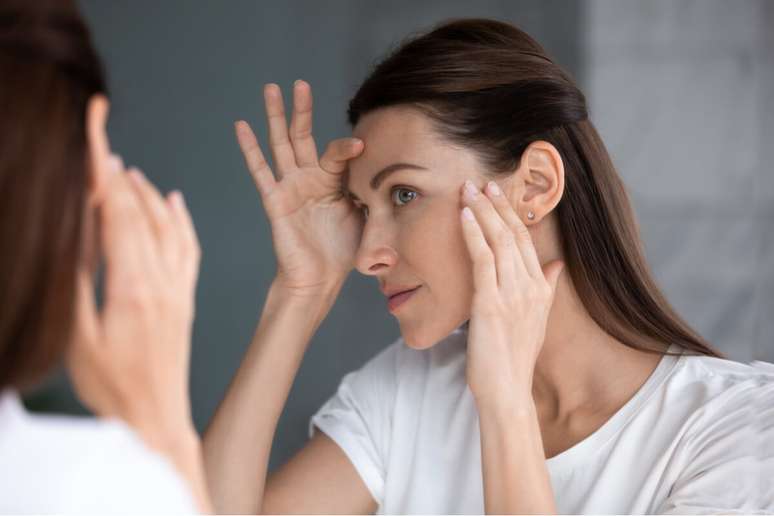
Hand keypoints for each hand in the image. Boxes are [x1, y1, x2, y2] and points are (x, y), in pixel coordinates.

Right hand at [69, 155, 200, 446]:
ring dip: (148, 195)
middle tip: (103, 146)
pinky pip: (189, 250)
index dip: (104, 175)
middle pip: (141, 215)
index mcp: (132, 288)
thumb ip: (77, 286)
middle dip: (120, 176)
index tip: (96, 142)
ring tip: (129, 172)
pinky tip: (175, 203)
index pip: (117, 216)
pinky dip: (182, 221)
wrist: (156, 418)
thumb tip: (72, 239)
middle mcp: (161, 282)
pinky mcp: (185, 299)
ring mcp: (178, 290)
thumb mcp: (79, 340)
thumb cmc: (112, 387)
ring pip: (169, 228)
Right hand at [235, 80, 364, 295]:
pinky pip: (260, 171)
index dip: (348, 148)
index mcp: (333, 182)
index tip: (362, 146)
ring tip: (271, 88)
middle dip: (301, 109)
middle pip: (303, 136)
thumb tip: (396, 178)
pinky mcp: (275, 200)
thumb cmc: (343, 251)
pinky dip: (250, 148)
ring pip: (281, 144)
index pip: (337, 153)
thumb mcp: (367, 216)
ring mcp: (290, 187)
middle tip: (299, 83)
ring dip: (276, 116)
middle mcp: (310, 179)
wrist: (321, 278)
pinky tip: (242, 126)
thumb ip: (373, 193)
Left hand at [459, 179, 563, 409]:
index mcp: (540, 289)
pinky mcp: (490, 302)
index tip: (498, 193)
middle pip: (513, 234)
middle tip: (481, 181)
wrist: (507, 390)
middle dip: (496, 205)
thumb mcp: (537, 320)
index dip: (511, 214)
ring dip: (482, 211)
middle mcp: (529, 287)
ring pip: (498, 240)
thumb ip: (547, 288)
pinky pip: (482, 259)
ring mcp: (511, 293)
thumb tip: (557, 264)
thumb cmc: (515, 358)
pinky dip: (473, 233)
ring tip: (468, 189)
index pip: (526, 241)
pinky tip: (464, 215)